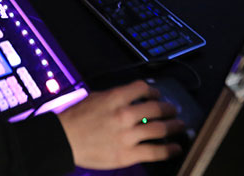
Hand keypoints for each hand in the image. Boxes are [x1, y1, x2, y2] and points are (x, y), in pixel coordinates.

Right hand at [57, 80, 184, 169]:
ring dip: (173, 127)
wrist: (64, 140)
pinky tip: (175, 148)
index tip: (158, 95)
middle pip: (155, 108)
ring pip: (159, 129)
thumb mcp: (95, 98)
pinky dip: (168, 150)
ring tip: (179, 126)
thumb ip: (114, 98)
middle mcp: (124, 115)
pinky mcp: (127, 154)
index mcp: (115, 98)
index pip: (142, 88)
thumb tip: (130, 98)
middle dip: (168, 109)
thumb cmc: (75, 119)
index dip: (154, 91)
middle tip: (174, 110)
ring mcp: (127, 136)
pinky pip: (154, 152)